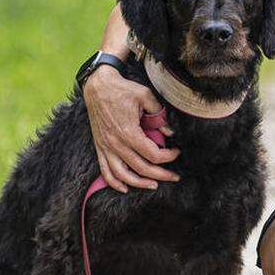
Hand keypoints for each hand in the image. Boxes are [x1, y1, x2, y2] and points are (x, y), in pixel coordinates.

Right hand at [83, 66, 179, 190]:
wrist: (97, 86)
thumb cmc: (122, 90)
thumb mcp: (145, 96)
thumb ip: (159, 115)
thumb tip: (169, 133)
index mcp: (129, 132)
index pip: (153, 154)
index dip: (168, 157)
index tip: (177, 152)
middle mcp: (116, 144)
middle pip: (141, 168)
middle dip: (161, 175)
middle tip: (174, 177)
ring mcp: (106, 147)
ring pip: (123, 175)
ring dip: (139, 183)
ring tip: (154, 185)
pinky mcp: (99, 147)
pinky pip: (105, 171)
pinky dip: (114, 182)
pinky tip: (124, 188)